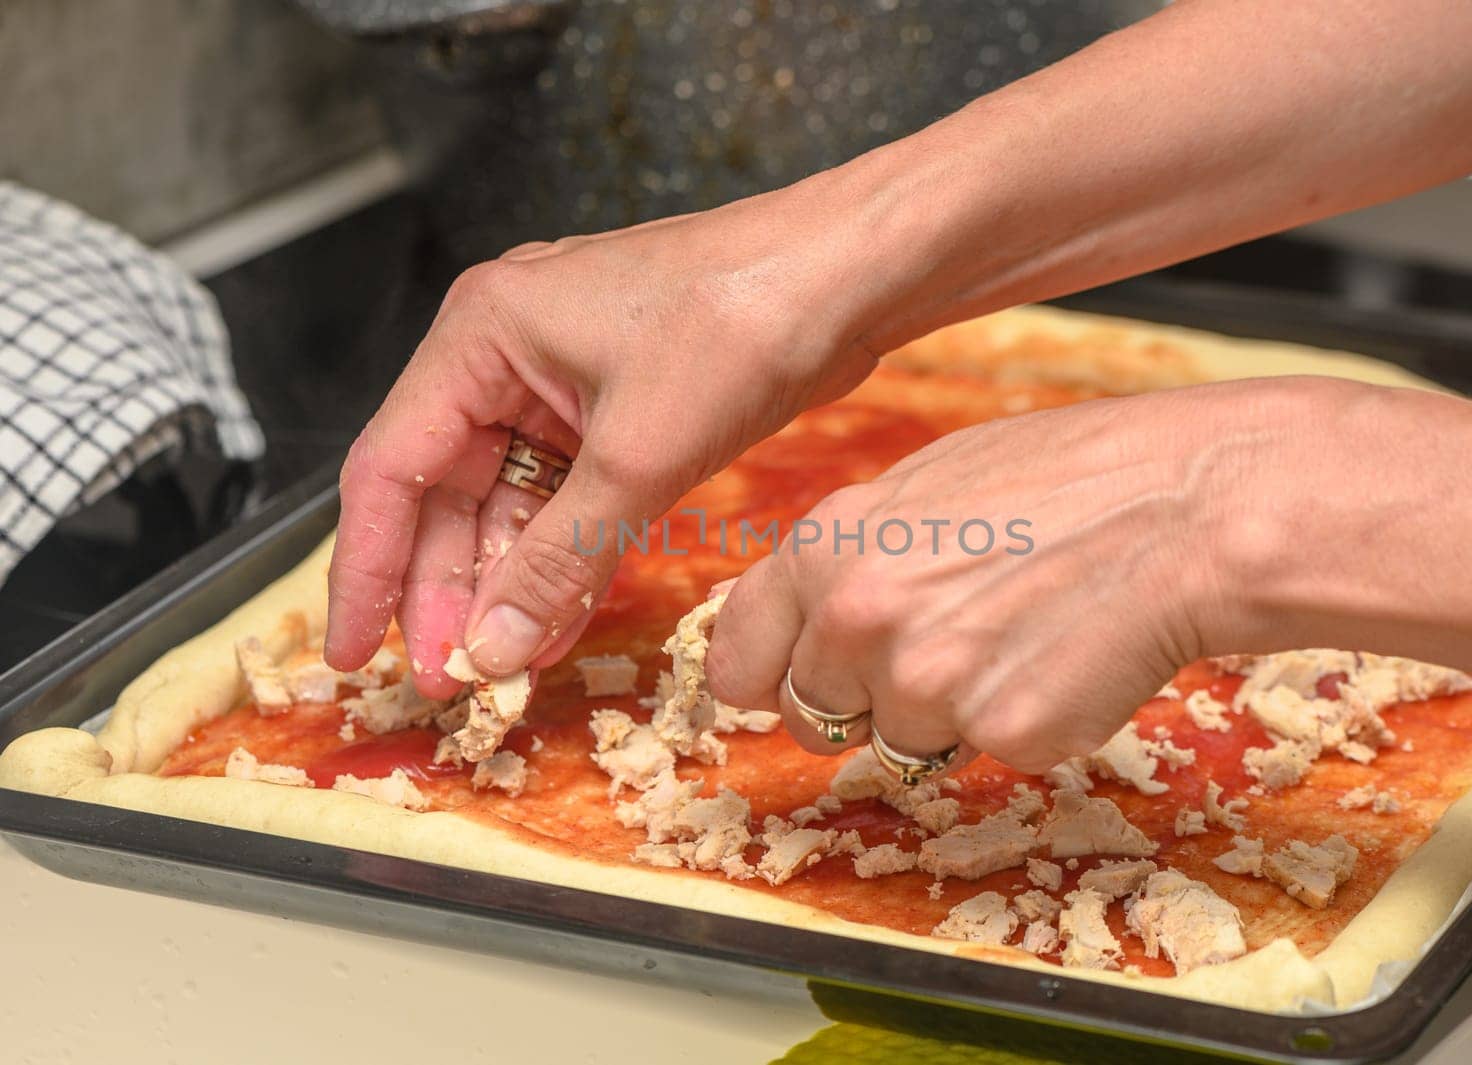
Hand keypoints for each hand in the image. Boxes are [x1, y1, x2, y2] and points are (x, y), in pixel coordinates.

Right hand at [323, 200, 876, 692]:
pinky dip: (562, 559)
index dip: (366, 571)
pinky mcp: (617, 407)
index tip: (351, 652)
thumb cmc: (745, 317)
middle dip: (445, 591)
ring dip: (505, 585)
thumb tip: (495, 647)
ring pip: (508, 503)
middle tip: (451, 678)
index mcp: (482, 334)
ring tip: (500, 667)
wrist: (849, 274)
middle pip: (445, 493)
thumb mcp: (639, 453)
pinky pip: (567, 498)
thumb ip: (560, 557)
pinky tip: (554, 623)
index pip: (389, 468)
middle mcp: (506, 353)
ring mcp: (562, 380)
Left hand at [705, 377, 1357, 771]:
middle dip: (865, 702)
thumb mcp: (929, 484)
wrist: (1187, 507)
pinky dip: (1023, 725)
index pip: (736, 656)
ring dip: (949, 716)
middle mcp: (857, 620)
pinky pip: (986, 756)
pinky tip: (1064, 661)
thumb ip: (853, 556)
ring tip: (1021, 637)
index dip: (764, 678)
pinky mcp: (1002, 735)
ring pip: (902, 745)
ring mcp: (927, 686)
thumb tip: (812, 607)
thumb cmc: (1071, 478)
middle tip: (945, 650)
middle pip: (815, 716)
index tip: (783, 687)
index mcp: (827, 547)